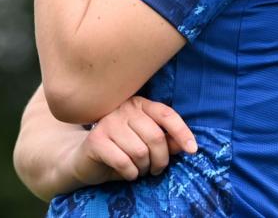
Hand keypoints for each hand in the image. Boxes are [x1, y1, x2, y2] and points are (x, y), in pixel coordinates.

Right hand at [68, 96, 197, 185]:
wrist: (86, 160)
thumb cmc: (121, 150)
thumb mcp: (147, 146)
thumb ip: (167, 142)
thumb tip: (187, 145)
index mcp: (138, 104)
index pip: (166, 114)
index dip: (182, 132)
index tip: (192, 150)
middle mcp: (122, 109)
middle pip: (155, 137)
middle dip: (160, 160)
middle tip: (154, 169)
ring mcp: (107, 122)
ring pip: (140, 151)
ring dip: (143, 168)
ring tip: (138, 169)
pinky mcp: (96, 140)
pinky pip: (124, 162)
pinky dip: (130, 173)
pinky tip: (126, 172)